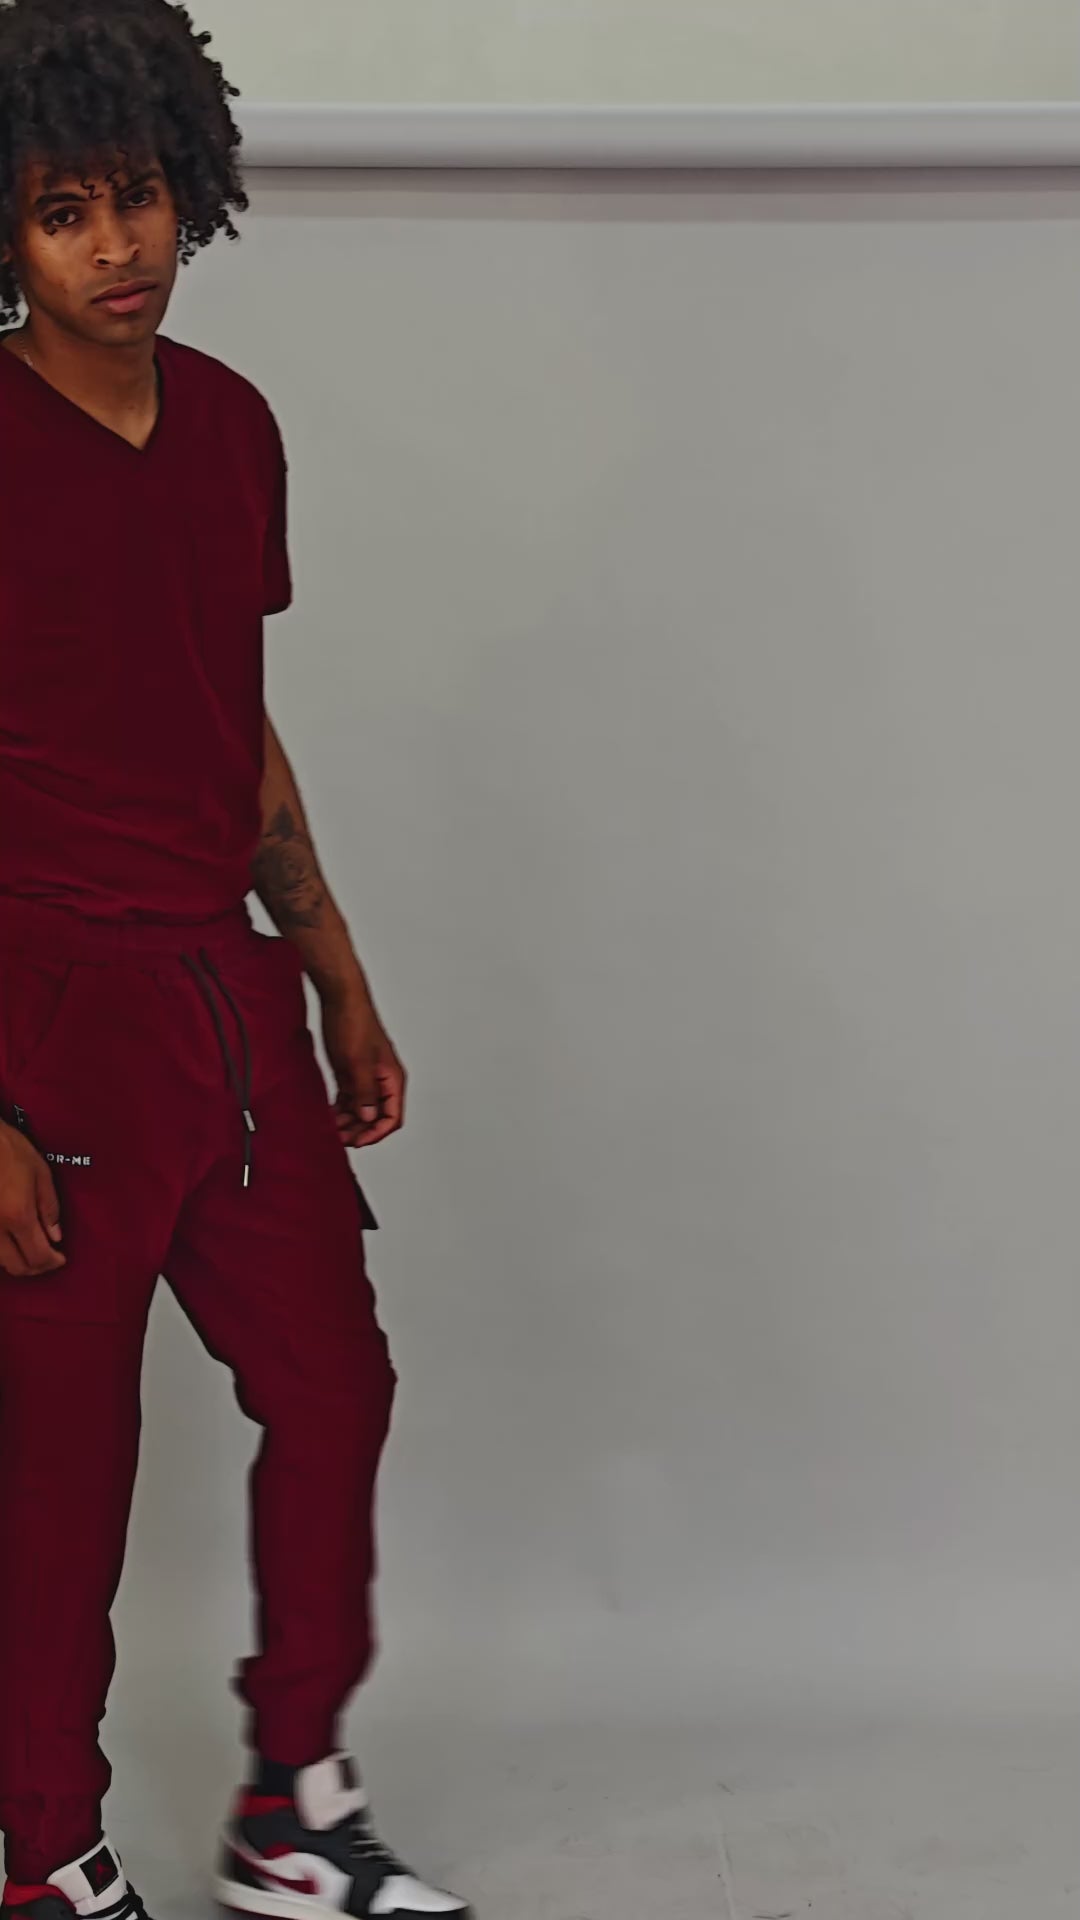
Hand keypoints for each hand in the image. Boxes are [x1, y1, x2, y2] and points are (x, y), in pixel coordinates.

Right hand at [0, 1120, 65, 1277]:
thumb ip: (49, 1208)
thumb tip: (55, 1236)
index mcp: (18, 1215)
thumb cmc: (10, 1149)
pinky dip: (2, 1253)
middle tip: (48, 1257)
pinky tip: (10, 1240)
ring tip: (30, 1248)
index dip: (52, 1262)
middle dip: (36, 1267)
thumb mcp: (40, 1173)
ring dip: (17, 1262)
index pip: (38, 1256)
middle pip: (16, 1267)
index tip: (60, 1258)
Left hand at [321, 992, 406, 1148]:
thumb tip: (370, 1118)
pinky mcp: (350, 1073)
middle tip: (339, 1139)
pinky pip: (348, 1099)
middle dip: (359, 1130)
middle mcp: (381, 1080)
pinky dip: (340, 1110)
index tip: (356, 1141)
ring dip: (348, 1122)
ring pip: (361, 1110)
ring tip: (330, 1129)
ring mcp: (365, 1077)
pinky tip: (328, 1116)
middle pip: (376, 1117)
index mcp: (392, 1078)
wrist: (339, 998)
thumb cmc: (354, 1023)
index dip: (375, 1133)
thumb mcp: (358, 1062)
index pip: (391, 1117)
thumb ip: (365, 1092)